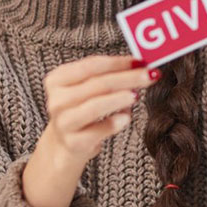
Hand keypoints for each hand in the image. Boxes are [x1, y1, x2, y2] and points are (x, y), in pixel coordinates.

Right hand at [23, 55, 159, 206]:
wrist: (65, 145)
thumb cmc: (82, 110)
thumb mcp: (88, 90)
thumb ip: (109, 77)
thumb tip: (141, 67)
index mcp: (58, 79)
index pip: (92, 65)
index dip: (118, 63)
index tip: (141, 61)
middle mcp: (57, 100)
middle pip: (97, 84)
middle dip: (127, 78)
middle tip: (149, 75)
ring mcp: (64, 122)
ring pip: (95, 106)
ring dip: (119, 99)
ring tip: (136, 96)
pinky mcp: (74, 142)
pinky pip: (98, 130)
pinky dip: (114, 123)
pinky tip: (126, 118)